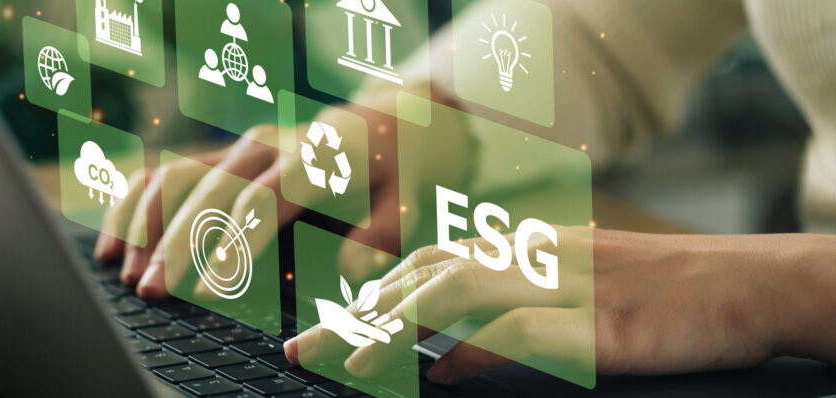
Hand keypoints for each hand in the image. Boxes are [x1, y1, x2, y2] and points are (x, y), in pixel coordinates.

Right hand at [93, 107, 404, 297]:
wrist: (381, 121)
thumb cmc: (391, 168)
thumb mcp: (403, 199)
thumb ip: (378, 234)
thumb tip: (352, 270)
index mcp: (310, 159)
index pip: (261, 202)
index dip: (231, 245)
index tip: (207, 290)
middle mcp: (265, 146)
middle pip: (207, 192)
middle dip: (174, 245)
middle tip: (151, 292)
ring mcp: (238, 147)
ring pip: (176, 176)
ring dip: (146, 225)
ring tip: (126, 274)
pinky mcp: (222, 154)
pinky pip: (166, 172)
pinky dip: (135, 204)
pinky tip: (114, 243)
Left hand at [285, 228, 831, 384]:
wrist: (745, 285)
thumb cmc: (658, 292)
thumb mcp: (575, 287)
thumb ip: (511, 305)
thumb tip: (446, 351)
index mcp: (525, 248)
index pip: (429, 262)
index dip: (372, 293)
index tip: (329, 328)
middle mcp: (536, 257)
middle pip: (427, 275)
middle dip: (360, 313)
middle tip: (309, 350)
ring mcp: (568, 286)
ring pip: (461, 291)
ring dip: (399, 329)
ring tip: (355, 365)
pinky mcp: (602, 324)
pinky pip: (524, 330)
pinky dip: (475, 351)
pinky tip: (442, 375)